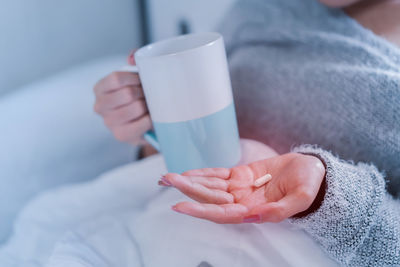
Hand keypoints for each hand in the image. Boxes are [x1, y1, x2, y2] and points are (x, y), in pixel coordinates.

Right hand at [93, 50, 151, 144]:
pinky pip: (143, 123)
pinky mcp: (121, 135)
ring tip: (150, 105)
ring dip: (148, 105)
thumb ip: (134, 60)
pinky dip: (151, 119)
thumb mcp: (135, 75)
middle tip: (148, 94)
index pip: (116, 78)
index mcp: (100, 88)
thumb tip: (131, 58)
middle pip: (128, 93)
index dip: (134, 78)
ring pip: (136, 108)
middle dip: (143, 92)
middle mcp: (100, 106)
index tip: (142, 80)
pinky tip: (151, 117)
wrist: (143, 123)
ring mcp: (109, 122)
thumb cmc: (138, 96)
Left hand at [163, 150, 324, 223]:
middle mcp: (242, 202)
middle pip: (209, 198)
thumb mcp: (301, 198)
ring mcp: (240, 188)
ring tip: (168, 176)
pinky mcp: (241, 175)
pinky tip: (188, 172)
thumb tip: (254, 216)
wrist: (312, 169)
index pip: (221, 214)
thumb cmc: (309, 184)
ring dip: (190, 181)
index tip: (179, 206)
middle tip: (166, 180)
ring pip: (210, 186)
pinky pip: (218, 174)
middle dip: (187, 190)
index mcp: (254, 211)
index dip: (200, 211)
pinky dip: (203, 173)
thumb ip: (279, 210)